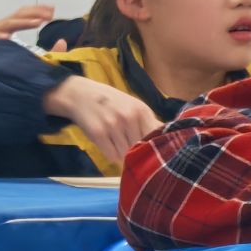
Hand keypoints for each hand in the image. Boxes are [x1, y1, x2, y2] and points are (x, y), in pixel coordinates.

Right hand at [0, 9, 52, 48]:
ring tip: (38, 22)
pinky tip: (7, 37)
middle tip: (51, 13)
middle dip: (35, 14)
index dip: (36, 12)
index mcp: (1, 26)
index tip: (52, 11)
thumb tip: (21, 43)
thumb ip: (7, 41)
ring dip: (23, 23)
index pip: (21, 15)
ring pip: (6, 25)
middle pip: (17, 17)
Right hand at [43, 75, 162, 168]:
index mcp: (142, 111)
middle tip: (127, 144)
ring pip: (126, 154)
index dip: (154, 147)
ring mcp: (113, 125)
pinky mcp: (98, 133)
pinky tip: (107, 144)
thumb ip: (149, 122)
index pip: (156, 137)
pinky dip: (110, 154)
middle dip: (135, 150)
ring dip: (122, 153)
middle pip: (140, 148)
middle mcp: (129, 117)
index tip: (150, 151)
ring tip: (115, 141)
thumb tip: (170, 138)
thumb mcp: (133, 106)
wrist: (80, 95)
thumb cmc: (111, 102)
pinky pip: (111, 155)